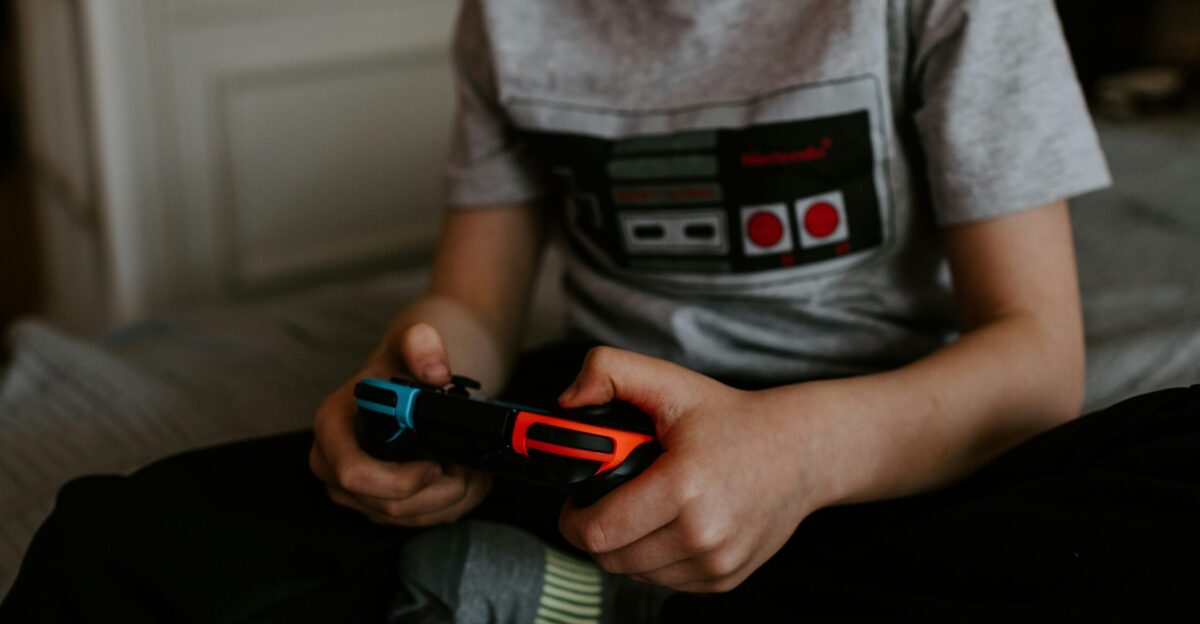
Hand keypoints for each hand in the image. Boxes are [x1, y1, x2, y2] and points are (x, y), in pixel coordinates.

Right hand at [309, 322, 492, 525]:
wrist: (408, 383)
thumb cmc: (402, 367)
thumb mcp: (412, 343)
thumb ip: (422, 345)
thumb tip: (436, 371)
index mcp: (332, 427)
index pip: (353, 473)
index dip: (399, 479)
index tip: (437, 463)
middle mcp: (333, 464)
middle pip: (386, 505)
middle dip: (437, 491)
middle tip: (468, 466)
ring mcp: (355, 491)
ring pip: (408, 517)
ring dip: (449, 498)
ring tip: (471, 468)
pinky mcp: (378, 506)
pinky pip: (418, 520)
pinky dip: (450, 504)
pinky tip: (465, 478)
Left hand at [557, 347, 824, 592]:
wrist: (800, 451)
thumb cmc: (731, 419)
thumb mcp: (669, 381)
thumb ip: (608, 371)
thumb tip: (567, 402)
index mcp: (684, 486)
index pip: (598, 531)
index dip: (573, 517)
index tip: (576, 499)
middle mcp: (704, 533)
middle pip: (611, 558)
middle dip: (596, 531)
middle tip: (606, 500)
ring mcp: (717, 562)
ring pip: (635, 573)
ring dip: (626, 546)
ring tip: (641, 507)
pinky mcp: (725, 579)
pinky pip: (665, 581)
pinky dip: (655, 557)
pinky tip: (668, 523)